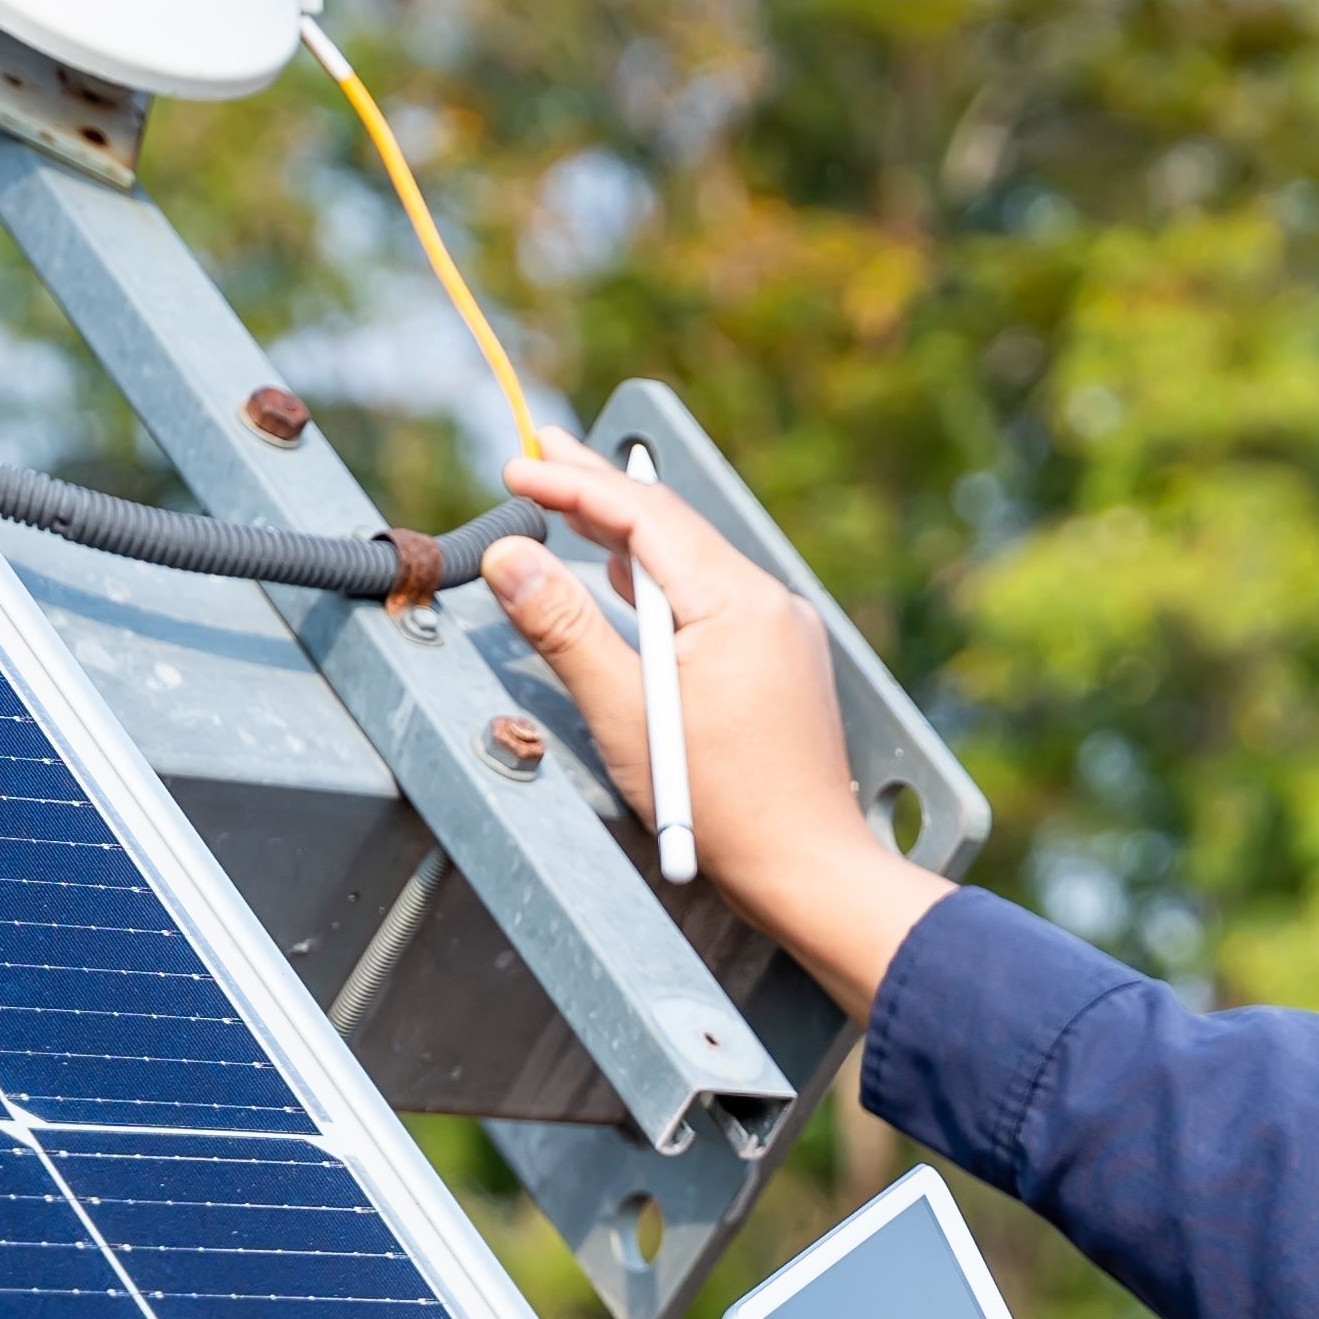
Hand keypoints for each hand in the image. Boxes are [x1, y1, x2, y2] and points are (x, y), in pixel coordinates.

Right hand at [487, 440, 949, 1013]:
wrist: (809, 870)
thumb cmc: (721, 805)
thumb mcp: (624, 712)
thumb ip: (563, 628)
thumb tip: (509, 556)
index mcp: (737, 600)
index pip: (644, 514)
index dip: (573, 485)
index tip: (517, 467)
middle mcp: (769, 602)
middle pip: (672, 526)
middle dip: (599, 489)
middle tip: (540, 448)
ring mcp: (780, 632)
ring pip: (692, 561)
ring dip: (627, 533)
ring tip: (570, 501)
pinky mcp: (780, 663)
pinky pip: (712, 598)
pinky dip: (659, 579)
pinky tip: (626, 576)